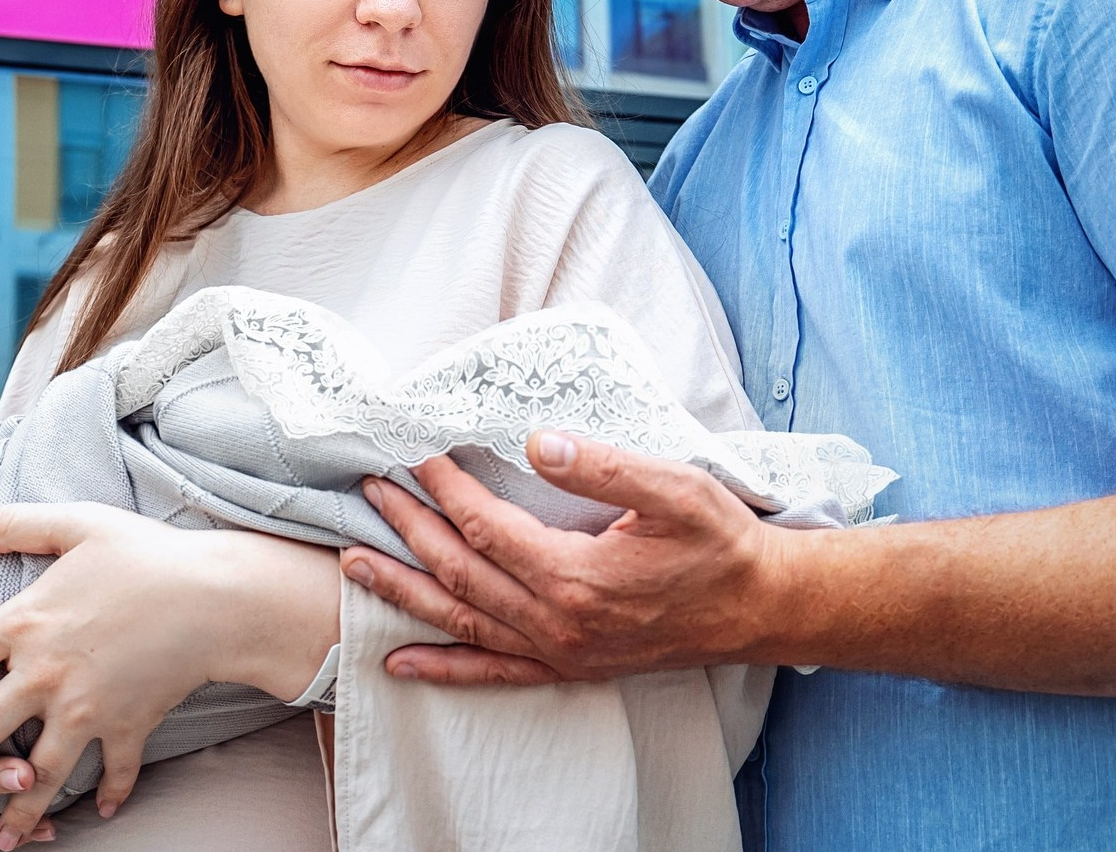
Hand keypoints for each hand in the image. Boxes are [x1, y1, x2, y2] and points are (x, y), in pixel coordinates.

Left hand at [0, 505, 338, 847]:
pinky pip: (112, 769)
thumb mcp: (78, 525)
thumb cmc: (148, 554)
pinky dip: (107, 793)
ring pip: (34, 770)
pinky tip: (94, 816)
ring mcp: (85, 705)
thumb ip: (12, 525)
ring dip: (9, 809)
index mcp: (25, 621)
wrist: (219, 596)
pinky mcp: (127, 723)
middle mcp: (45, 672)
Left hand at [339, 431, 788, 684]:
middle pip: (461, 573)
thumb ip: (605, 467)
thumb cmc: (720, 544)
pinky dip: (443, 667)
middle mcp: (557, 623)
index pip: (487, 527)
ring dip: (405, 591)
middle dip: (409, 529)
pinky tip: (401, 661)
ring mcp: (559, 652)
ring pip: (463, 622)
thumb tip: (540, 442)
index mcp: (576, 577)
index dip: (446, 489)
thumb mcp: (675, 490)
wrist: (759, 607)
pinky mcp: (569, 666)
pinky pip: (493, 673)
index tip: (417, 453)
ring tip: (355, 563)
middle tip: (368, 492)